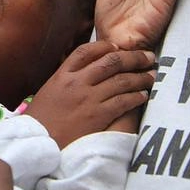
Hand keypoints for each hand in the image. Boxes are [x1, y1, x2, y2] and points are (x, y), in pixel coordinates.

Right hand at [25, 41, 154, 145]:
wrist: (37, 143)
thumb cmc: (40, 121)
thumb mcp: (47, 92)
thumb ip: (64, 82)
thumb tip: (81, 76)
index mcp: (62, 75)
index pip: (85, 51)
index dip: (105, 46)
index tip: (118, 47)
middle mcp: (77, 82)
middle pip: (110, 61)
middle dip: (133, 57)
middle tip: (147, 56)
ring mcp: (88, 98)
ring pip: (121, 80)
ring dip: (140, 77)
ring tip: (151, 76)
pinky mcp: (98, 115)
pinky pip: (123, 101)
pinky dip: (136, 96)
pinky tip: (143, 95)